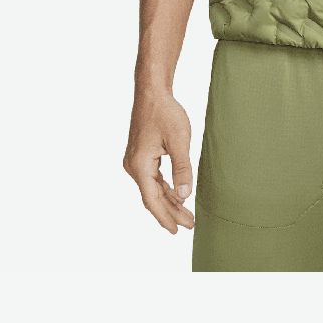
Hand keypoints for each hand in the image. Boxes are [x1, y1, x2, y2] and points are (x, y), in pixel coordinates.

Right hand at [123, 88, 194, 233]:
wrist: (152, 92)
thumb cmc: (165, 112)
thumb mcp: (179, 140)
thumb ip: (182, 169)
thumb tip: (184, 196)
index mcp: (140, 166)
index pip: (152, 199)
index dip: (165, 217)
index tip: (177, 230)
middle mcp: (133, 167)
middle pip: (152, 197)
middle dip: (170, 212)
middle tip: (189, 225)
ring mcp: (134, 162)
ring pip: (152, 188)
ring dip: (169, 201)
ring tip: (186, 214)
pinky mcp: (140, 156)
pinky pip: (152, 178)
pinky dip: (164, 188)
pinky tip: (176, 195)